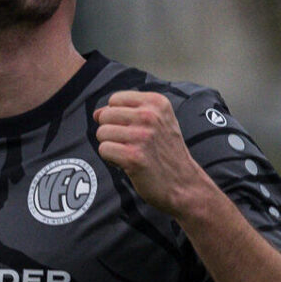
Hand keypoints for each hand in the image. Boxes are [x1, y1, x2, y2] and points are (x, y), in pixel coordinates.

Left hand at [93, 90, 209, 215]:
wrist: (183, 182)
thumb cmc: (165, 152)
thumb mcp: (158, 122)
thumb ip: (127, 112)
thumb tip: (97, 113)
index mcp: (157, 102)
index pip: (115, 99)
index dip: (116, 115)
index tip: (131, 128)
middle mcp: (150, 116)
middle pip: (105, 115)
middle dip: (111, 131)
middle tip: (129, 143)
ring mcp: (142, 136)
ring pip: (102, 133)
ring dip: (111, 146)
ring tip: (129, 152)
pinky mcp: (133, 157)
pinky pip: (104, 150)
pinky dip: (111, 159)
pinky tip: (127, 163)